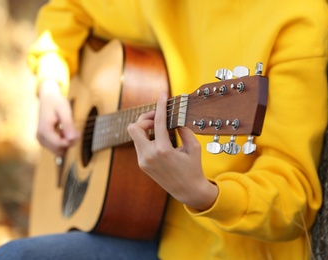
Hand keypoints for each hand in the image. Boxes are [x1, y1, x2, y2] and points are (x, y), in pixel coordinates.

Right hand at [37, 79, 78, 155]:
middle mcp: (40, 137)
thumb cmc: (56, 102)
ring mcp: (41, 139)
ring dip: (66, 142)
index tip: (77, 133)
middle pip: (59, 150)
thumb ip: (68, 124)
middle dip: (69, 143)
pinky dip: (62, 141)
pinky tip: (63, 131)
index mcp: (44, 131)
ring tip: (67, 129)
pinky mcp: (44, 139)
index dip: (71, 141)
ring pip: (58, 150)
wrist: (47, 98)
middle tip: (74, 130)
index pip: (60, 145)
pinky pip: (56, 147)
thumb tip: (72, 138)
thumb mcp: (64, 110)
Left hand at [127, 92, 218, 210]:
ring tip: (161, 129)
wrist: (187, 191)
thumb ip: (183, 129)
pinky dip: (148, 138)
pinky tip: (160, 139)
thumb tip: (175, 118)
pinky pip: (140, 145)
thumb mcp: (193, 147)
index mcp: (163, 151)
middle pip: (134, 127)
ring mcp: (143, 161)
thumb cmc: (193, 169)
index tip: (162, 95)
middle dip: (144, 118)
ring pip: (136, 136)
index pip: (157, 122)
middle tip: (157, 118)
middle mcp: (149, 156)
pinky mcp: (142, 164)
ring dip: (146, 128)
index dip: (160, 105)